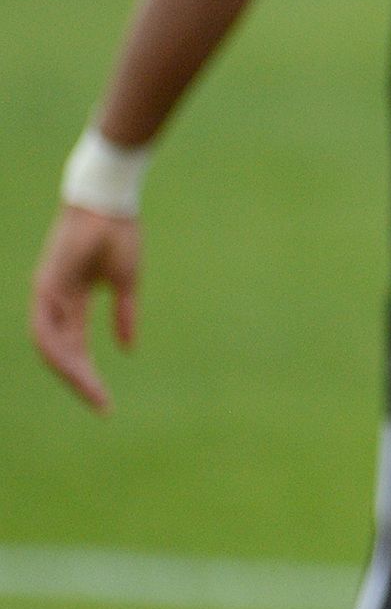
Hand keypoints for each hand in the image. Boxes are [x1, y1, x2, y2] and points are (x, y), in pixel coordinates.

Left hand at [31, 206, 141, 413]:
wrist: (109, 203)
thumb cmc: (119, 234)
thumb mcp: (126, 282)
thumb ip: (125, 315)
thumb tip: (127, 348)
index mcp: (73, 301)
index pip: (75, 347)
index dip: (89, 375)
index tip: (106, 401)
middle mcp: (55, 302)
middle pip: (60, 353)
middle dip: (80, 381)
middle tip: (102, 406)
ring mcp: (47, 294)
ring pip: (50, 346)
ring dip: (70, 372)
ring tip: (92, 391)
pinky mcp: (46, 285)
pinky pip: (46, 328)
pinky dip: (59, 350)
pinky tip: (77, 367)